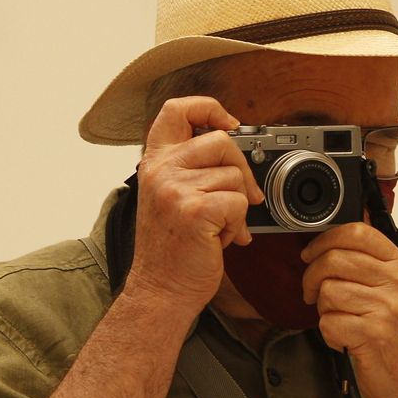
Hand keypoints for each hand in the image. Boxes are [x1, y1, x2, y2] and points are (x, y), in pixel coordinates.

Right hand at [125, 97, 263, 314]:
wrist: (161, 290)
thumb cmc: (170, 248)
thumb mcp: (168, 197)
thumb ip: (190, 169)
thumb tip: (235, 153)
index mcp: (154, 162)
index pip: (176, 109)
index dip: (208, 107)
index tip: (229, 124)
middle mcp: (160, 170)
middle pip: (221, 140)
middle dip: (242, 169)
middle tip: (243, 196)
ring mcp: (175, 188)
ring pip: (235, 176)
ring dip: (238, 205)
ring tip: (220, 226)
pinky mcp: (195, 209)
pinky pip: (239, 202)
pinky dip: (239, 225)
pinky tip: (222, 238)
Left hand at [301, 223, 397, 397]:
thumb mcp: (395, 292)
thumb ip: (370, 264)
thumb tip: (333, 236)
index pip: (357, 232)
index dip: (325, 239)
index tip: (311, 253)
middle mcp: (396, 283)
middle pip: (334, 259)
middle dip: (312, 277)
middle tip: (312, 292)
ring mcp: (386, 308)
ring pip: (327, 291)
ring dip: (323, 310)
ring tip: (340, 320)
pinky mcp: (373, 334)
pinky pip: (328, 323)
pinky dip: (330, 334)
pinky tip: (346, 339)